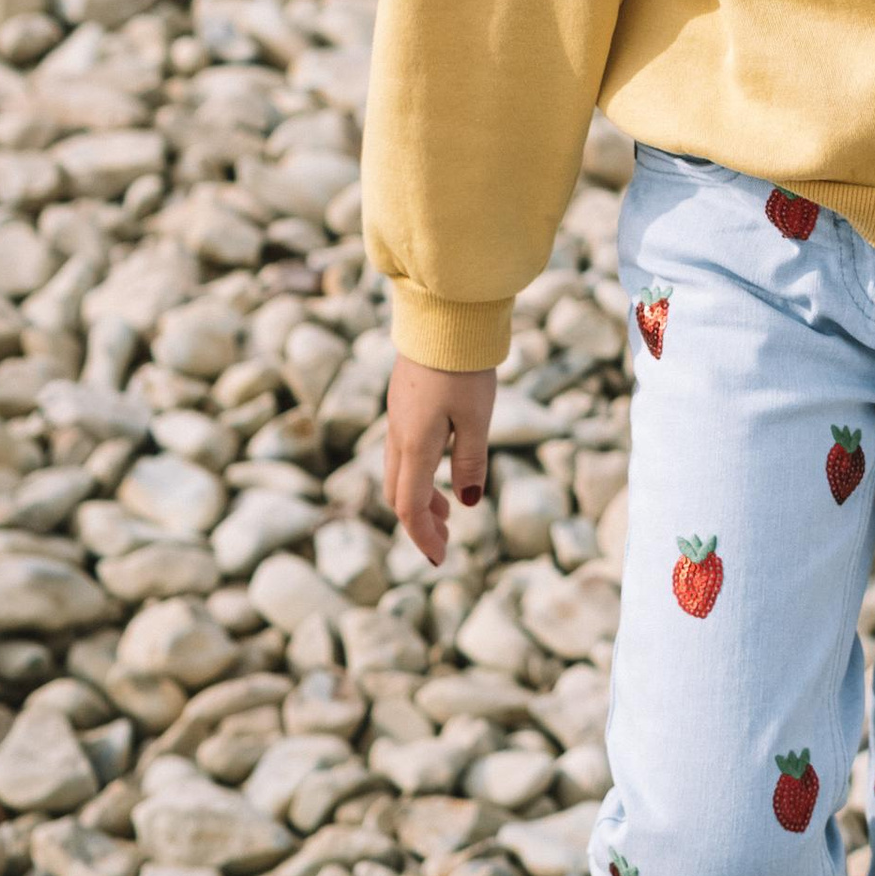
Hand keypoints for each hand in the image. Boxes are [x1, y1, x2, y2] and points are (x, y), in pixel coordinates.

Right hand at [384, 357, 496, 564]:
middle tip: (445, 543)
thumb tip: (467, 503)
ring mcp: (397, 415)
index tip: (441, 560)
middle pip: (398, 493)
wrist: (442, 314)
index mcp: (414, 444)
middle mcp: (398, 434)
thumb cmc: (463, 367)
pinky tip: (440, 467)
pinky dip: (417, 473)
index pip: (409, 506)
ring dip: (419, 498)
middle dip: (420, 523)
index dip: (423, 537)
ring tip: (448, 512)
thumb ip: (470, 462)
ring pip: (398, 471)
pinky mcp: (403, 400)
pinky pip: (402, 450)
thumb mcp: (477, 419)